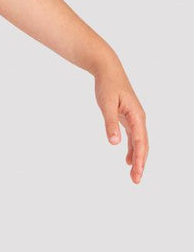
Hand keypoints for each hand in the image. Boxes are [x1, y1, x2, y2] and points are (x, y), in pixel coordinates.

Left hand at [93, 58, 147, 182]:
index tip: (137, 173)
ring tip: (134, 176)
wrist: (108, 70)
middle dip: (141, 164)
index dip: (140, 159)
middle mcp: (139, 119)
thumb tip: (114, 143)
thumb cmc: (107, 85)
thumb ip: (110, 123)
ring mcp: (134, 119)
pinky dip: (132, 150)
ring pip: (139, 143)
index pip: (140, 142)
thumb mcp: (106, 104)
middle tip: (136, 181)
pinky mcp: (128, 118)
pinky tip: (128, 161)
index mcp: (136, 116)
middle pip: (143, 145)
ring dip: (138, 159)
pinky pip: (134, 138)